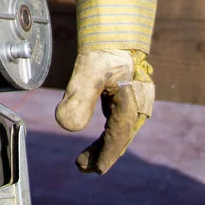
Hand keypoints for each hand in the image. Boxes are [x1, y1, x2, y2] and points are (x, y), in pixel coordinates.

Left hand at [72, 61, 155, 176]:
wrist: (114, 34)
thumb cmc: (102, 52)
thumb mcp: (87, 72)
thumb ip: (78, 97)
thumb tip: (67, 127)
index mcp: (131, 101)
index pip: (119, 134)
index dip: (107, 154)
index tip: (96, 170)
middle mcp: (137, 106)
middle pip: (120, 138)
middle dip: (102, 155)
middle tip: (81, 168)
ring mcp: (134, 105)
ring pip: (119, 133)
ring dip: (103, 148)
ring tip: (82, 162)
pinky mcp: (126, 102)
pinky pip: (117, 125)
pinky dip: (106, 137)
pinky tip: (95, 145)